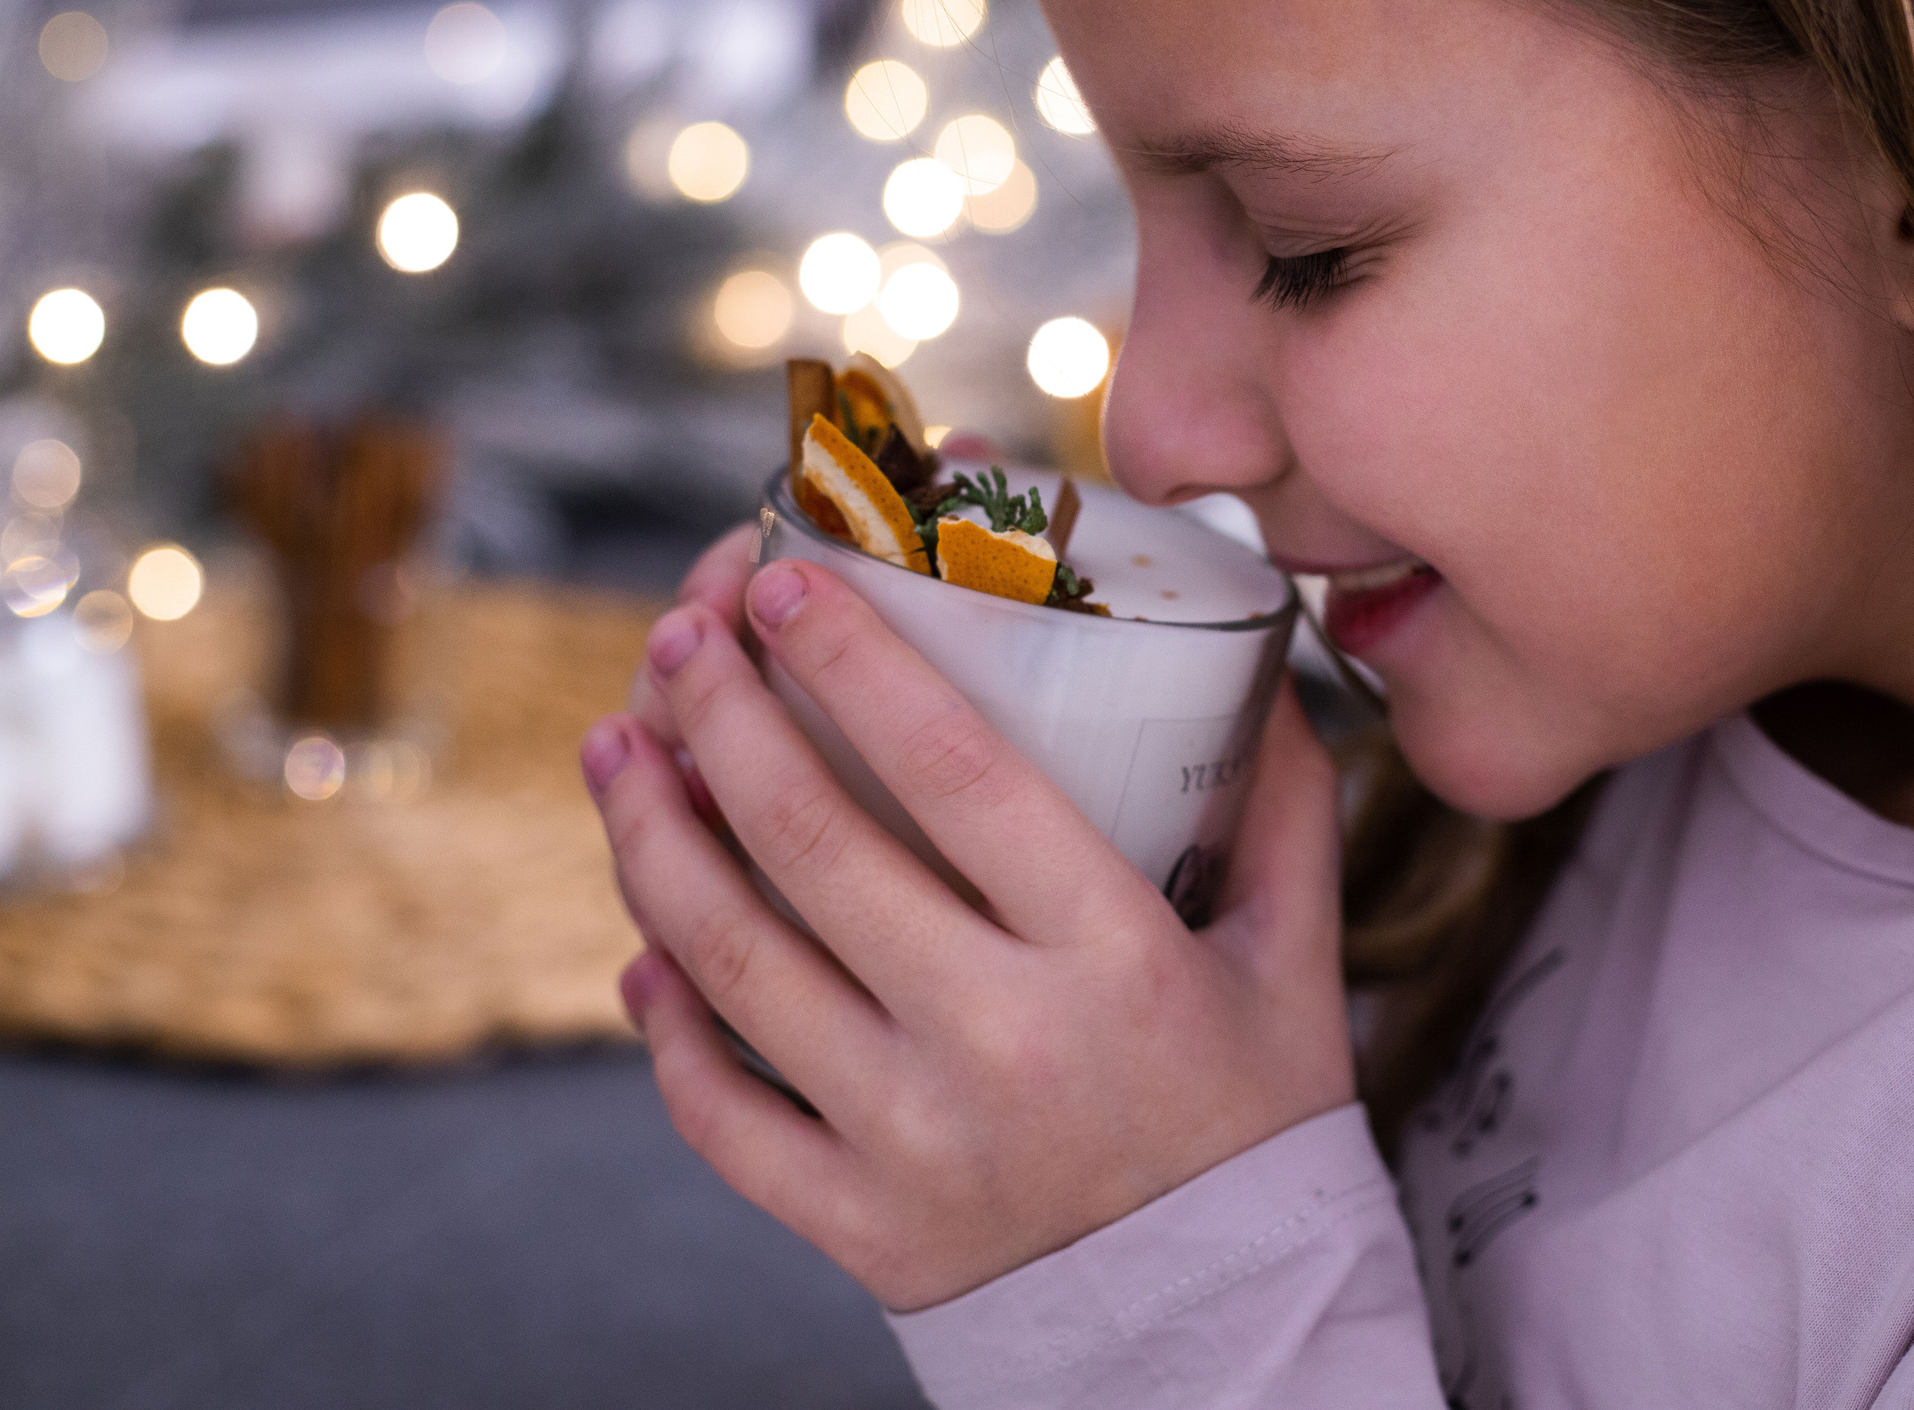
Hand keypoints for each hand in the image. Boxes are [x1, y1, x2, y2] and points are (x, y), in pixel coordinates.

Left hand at [581, 558, 1354, 1311]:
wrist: (1226, 1334)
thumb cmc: (1257, 1123)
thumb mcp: (1296, 957)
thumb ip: (1279, 805)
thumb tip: (1255, 660)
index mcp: (1114, 957)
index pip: (956, 773)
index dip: (855, 662)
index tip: (787, 580)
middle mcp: (1001, 1042)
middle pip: (816, 847)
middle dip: (723, 719)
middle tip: (680, 637)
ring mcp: (914, 1141)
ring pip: (734, 966)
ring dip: (654, 842)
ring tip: (617, 749)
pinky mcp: (857, 1226)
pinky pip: (722, 1116)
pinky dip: (666, 1029)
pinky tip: (641, 949)